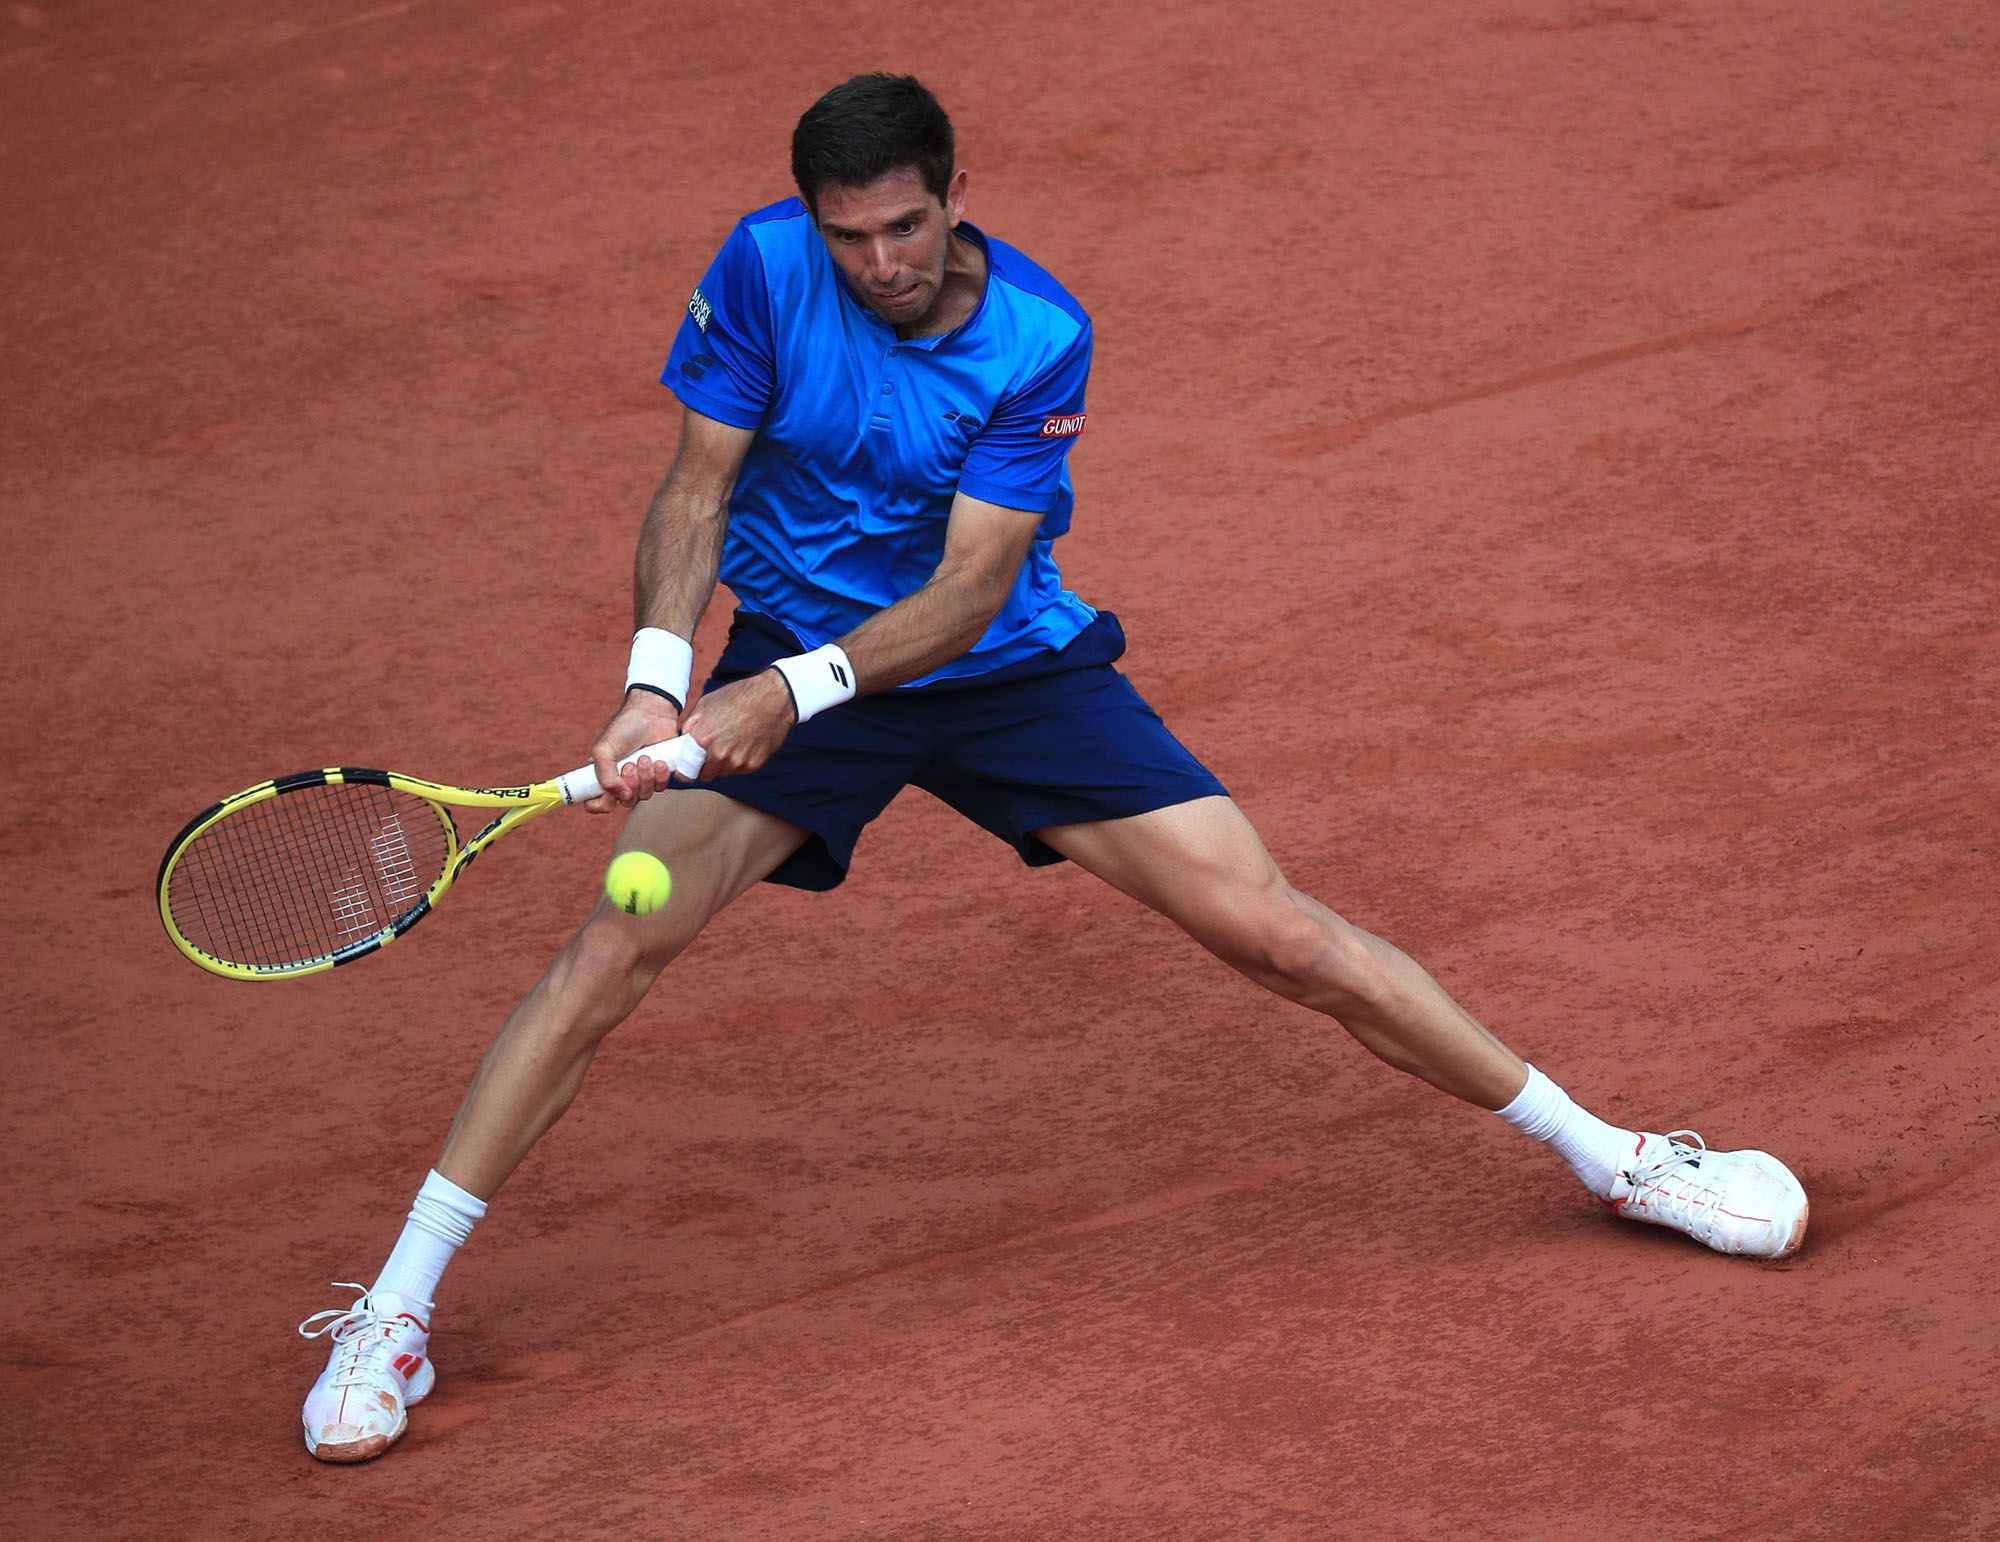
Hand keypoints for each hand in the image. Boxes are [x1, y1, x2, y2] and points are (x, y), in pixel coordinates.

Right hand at [585, 690, 683, 813]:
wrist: (652, 713)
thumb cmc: (624, 728)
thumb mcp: (604, 749)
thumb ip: (605, 776)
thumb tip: (622, 796)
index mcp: (603, 776)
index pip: (596, 804)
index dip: (602, 804)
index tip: (609, 793)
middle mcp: (622, 781)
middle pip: (625, 802)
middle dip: (630, 783)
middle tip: (630, 764)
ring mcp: (642, 779)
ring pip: (644, 796)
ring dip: (646, 778)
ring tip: (645, 757)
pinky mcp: (660, 775)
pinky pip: (661, 788)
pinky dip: (660, 775)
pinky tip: (659, 760)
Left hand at [679, 669, 796, 778]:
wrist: (773, 698)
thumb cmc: (739, 696)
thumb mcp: (706, 703)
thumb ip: (690, 725)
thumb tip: (682, 740)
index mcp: (703, 738)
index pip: (686, 770)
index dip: (686, 769)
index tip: (688, 767)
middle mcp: (720, 754)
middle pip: (705, 775)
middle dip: (706, 765)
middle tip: (714, 749)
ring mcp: (738, 761)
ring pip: (723, 772)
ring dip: (723, 763)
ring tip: (732, 742)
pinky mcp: (754, 764)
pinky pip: (740, 770)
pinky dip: (740, 761)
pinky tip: (745, 743)